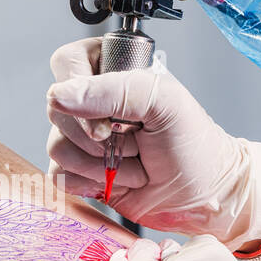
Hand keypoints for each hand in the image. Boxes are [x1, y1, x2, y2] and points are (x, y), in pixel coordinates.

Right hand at [46, 37, 260, 248]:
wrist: (203, 196)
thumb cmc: (194, 146)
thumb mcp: (165, 103)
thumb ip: (114, 91)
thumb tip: (60, 95)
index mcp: (112, 70)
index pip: (67, 64)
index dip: (79, 93)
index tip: (109, 120)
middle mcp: (93, 102)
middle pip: (57, 109)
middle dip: (97, 137)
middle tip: (134, 142)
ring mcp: (83, 138)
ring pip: (56, 145)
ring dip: (98, 164)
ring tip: (133, 163)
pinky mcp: (80, 171)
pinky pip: (58, 174)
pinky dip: (89, 183)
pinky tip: (117, 181)